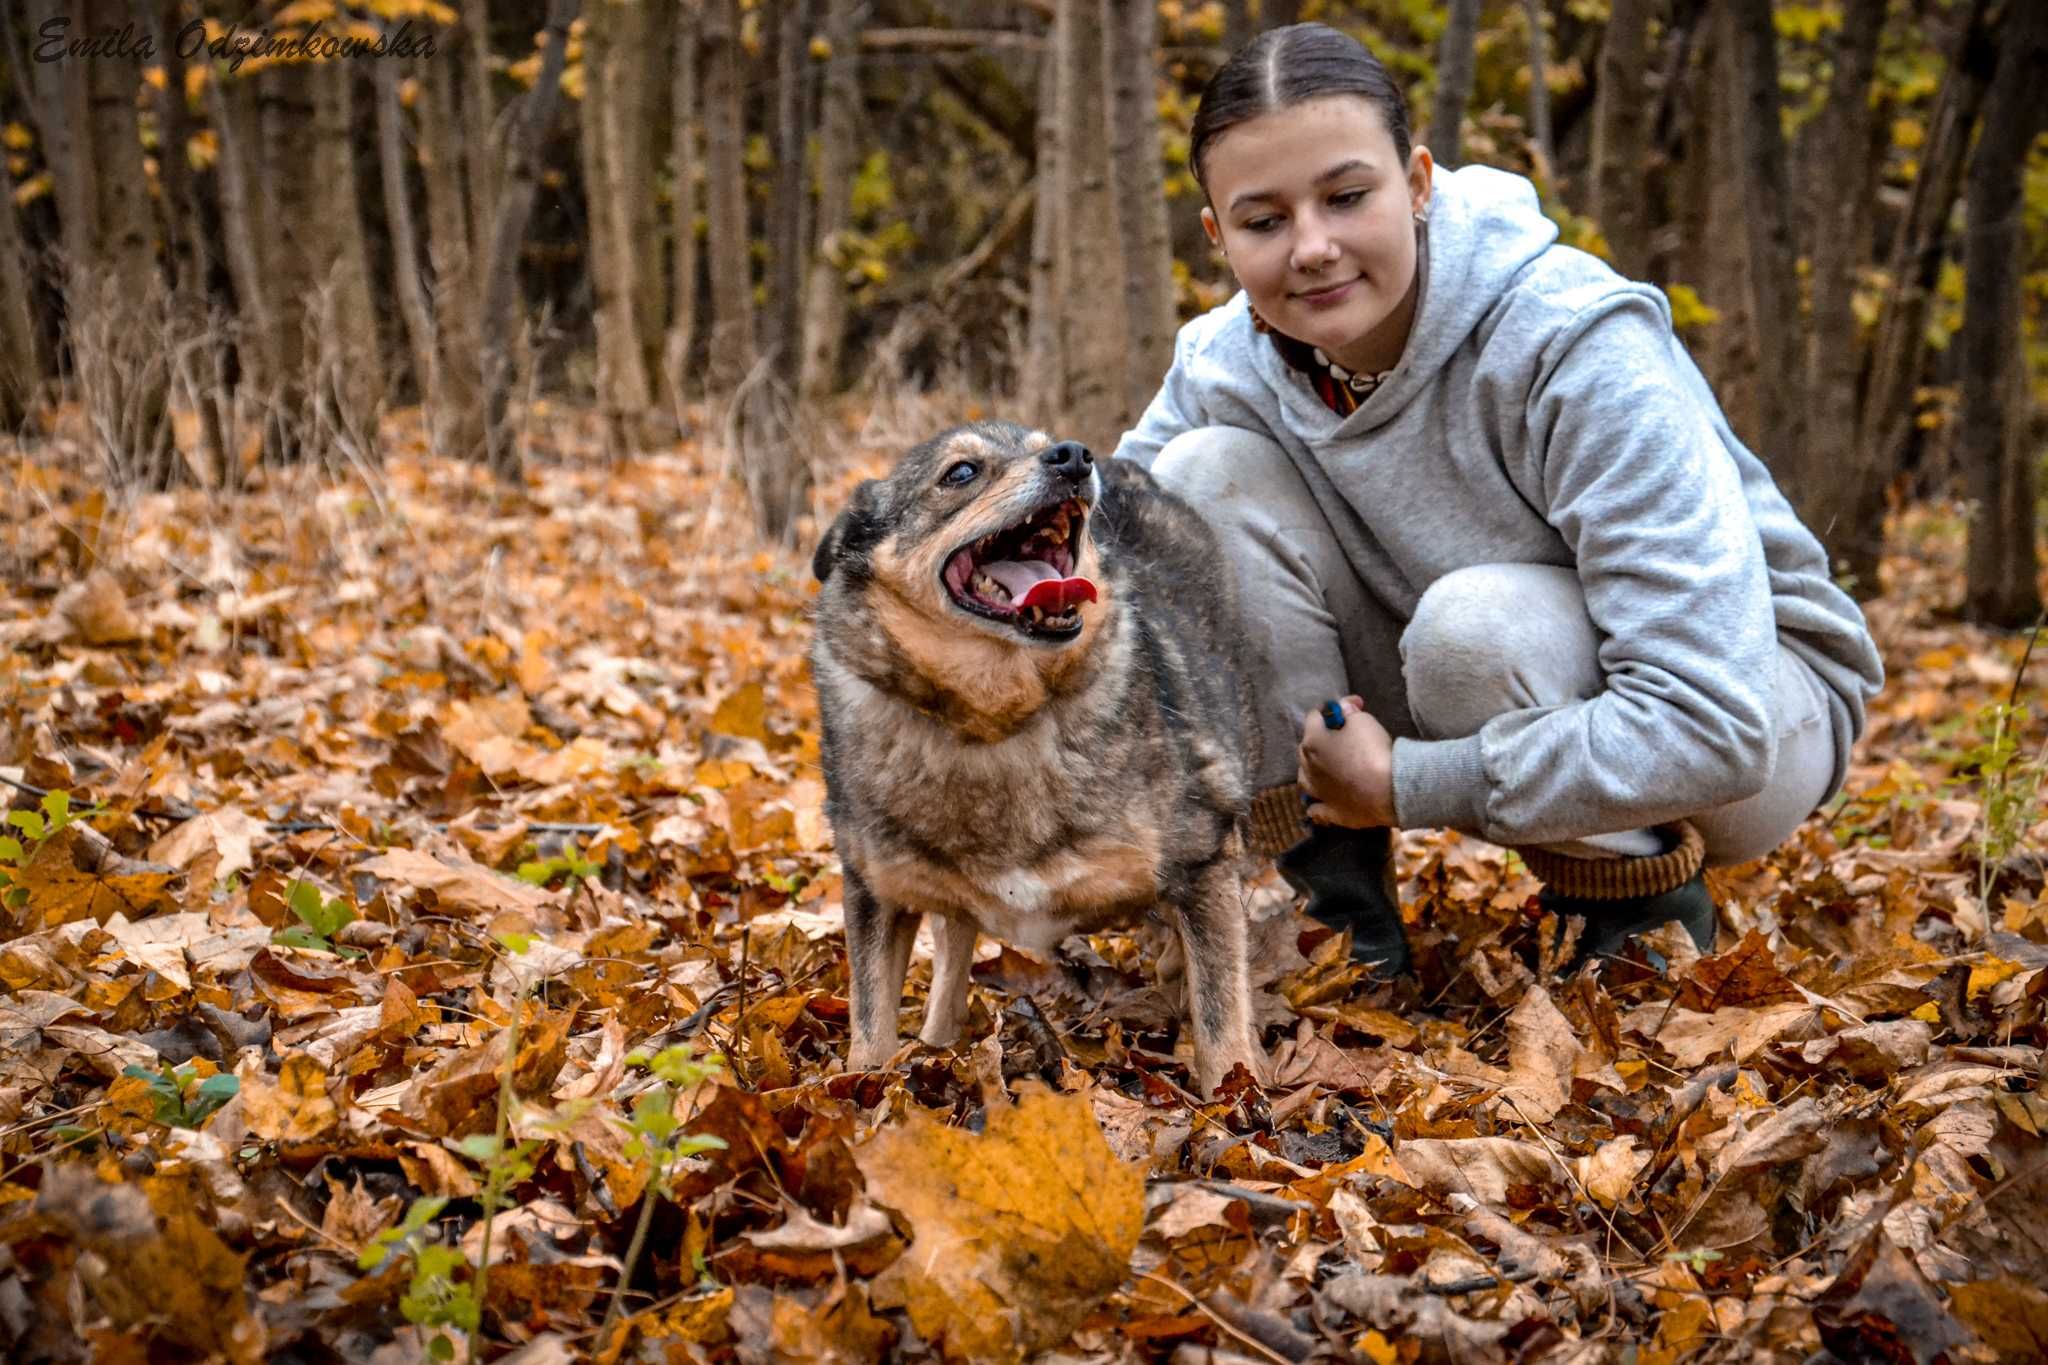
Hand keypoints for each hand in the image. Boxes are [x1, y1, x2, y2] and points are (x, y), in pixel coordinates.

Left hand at [1297, 695, 1396, 827]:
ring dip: (1312, 770)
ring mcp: (1317, 792)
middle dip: (1321, 738)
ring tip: (1326, 767)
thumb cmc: (1372, 751)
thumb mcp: (1363, 721)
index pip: (1314, 717)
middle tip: (1343, 735)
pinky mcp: (1330, 812)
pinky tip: (1322, 800)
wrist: (1387, 791)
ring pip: (1305, 778)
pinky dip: (1316, 802)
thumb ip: (1348, 711)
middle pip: (1307, 747)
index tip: (1352, 707)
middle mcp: (1308, 766)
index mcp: (1313, 741)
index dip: (1332, 709)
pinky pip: (1315, 808)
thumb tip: (1343, 706)